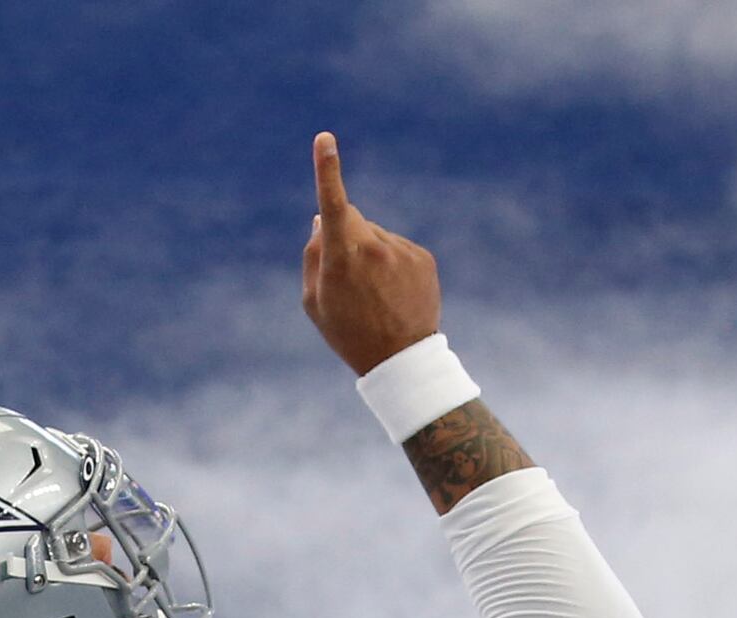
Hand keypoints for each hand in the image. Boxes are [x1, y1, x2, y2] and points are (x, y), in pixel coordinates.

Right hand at [300, 131, 441, 375]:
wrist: (400, 359)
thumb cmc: (348, 333)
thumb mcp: (315, 302)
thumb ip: (313, 255)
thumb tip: (321, 219)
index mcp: (340, 257)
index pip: (331, 203)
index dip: (327, 169)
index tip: (325, 138)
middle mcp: (373, 246)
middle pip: (352, 220)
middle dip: (345, 237)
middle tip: (347, 281)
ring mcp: (401, 250)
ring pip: (376, 236)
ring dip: (370, 254)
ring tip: (375, 294)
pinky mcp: (422, 257)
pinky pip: (398, 248)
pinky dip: (392, 265)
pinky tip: (394, 293)